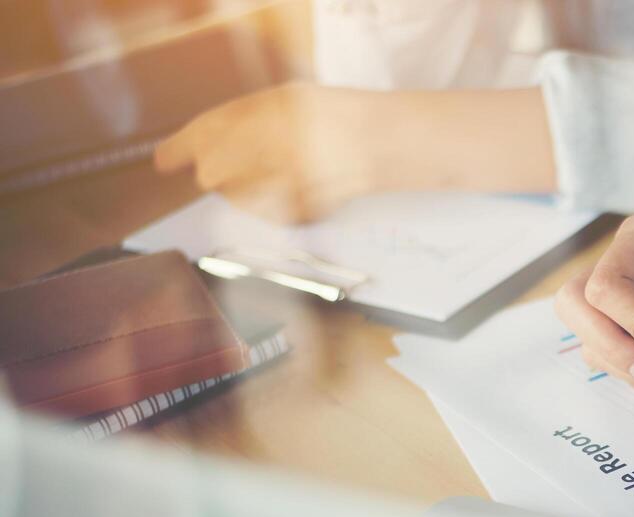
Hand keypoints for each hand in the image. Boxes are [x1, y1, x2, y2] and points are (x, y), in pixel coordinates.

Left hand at [155, 82, 383, 223]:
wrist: (387, 144)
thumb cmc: (337, 117)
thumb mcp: (286, 101)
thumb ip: (244, 119)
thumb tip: (201, 144)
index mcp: (265, 115)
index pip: (205, 134)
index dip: (179, 149)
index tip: (163, 162)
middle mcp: (273, 149)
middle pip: (212, 173)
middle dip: (214, 172)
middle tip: (228, 169)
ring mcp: (288, 183)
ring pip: (236, 197)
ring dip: (241, 191)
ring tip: (272, 177)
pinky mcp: (301, 211)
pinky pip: (265, 214)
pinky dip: (270, 206)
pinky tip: (290, 191)